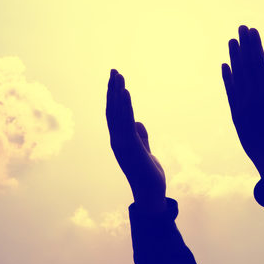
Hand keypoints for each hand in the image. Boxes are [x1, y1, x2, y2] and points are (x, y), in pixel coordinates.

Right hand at [106, 69, 165, 212]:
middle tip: (114, 70)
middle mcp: (116, 140)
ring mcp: (121, 143)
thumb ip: (140, 137)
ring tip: (119, 76)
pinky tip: (125, 92)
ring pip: (117, 113)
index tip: (115, 80)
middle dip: (112, 89)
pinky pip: (125, 121)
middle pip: (112, 109)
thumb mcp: (145, 151)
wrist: (151, 193)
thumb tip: (136, 123)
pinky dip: (124, 106)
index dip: (113, 97)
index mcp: (119, 140)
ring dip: (117, 93)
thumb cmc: (148, 174)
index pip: (114, 114)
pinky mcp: (130, 146)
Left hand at [222, 25, 263, 175]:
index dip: (255, 45)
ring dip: (234, 57)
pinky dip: (227, 78)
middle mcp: (253, 96)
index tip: (253, 31)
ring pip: (236, 75)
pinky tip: (225, 65)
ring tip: (232, 41)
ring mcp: (242, 105)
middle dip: (244, 45)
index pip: (260, 62)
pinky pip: (230, 92)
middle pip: (247, 64)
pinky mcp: (235, 114)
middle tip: (240, 27)